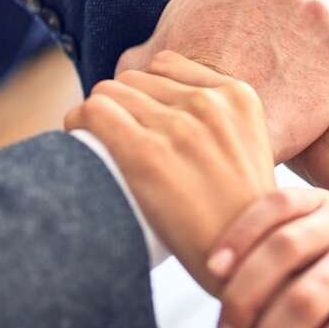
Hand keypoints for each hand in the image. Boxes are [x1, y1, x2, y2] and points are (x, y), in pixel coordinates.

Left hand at [64, 51, 274, 291]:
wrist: (243, 262)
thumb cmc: (241, 216)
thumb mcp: (250, 148)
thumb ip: (218, 118)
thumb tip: (163, 107)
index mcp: (239, 97)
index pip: (168, 65)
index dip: (149, 92)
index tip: (144, 120)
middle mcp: (210, 103)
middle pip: (136, 79)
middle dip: (124, 106)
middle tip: (120, 140)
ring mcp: (179, 126)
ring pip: (110, 91)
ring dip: (99, 115)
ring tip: (101, 145)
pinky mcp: (146, 153)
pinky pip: (92, 112)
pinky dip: (78, 123)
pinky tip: (81, 142)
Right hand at [116, 0, 328, 162]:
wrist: (218, 138)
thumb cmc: (176, 99)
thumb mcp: (145, 61)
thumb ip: (153, 42)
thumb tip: (140, 55)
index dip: (256, 13)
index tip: (251, 41)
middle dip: (287, 25)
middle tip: (272, 65)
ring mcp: (319, 8)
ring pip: (324, 26)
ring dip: (314, 49)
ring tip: (291, 86)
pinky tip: (315, 97)